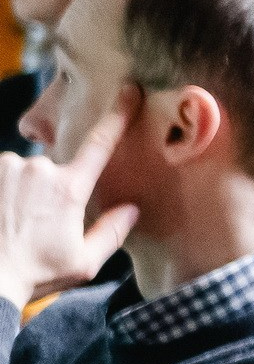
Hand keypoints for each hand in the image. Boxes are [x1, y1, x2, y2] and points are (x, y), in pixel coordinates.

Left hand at [0, 93, 138, 309]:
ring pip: (23, 172)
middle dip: (50, 192)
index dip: (118, 115)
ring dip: (21, 192)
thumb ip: (111, 232)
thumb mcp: (84, 263)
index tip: (130, 90)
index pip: (101, 144)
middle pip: (53, 170)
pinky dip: (1, 193)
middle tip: (38, 228)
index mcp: (69, 188)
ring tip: (12, 224)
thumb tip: (131, 209)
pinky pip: (1, 175)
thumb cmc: (35, 273)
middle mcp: (38, 169)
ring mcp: (7, 168)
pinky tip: (1, 217)